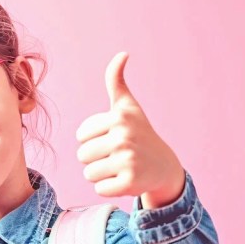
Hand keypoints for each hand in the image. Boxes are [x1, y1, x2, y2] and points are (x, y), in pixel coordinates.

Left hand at [76, 52, 185, 208]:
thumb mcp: (128, 106)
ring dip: (101, 174)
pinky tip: (124, 180)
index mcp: (119, 118)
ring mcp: (128, 161)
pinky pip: (99, 189)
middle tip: (116, 156)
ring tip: (119, 167)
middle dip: (95, 159)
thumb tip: (122, 54)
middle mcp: (124, 138)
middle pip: (82, 156)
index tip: (112, 138)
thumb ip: (116, 81)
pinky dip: (109, 188)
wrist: (163, 166)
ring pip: (89, 174)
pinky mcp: (130, 184)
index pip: (81, 136)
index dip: (92, 139)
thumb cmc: (139, 133)